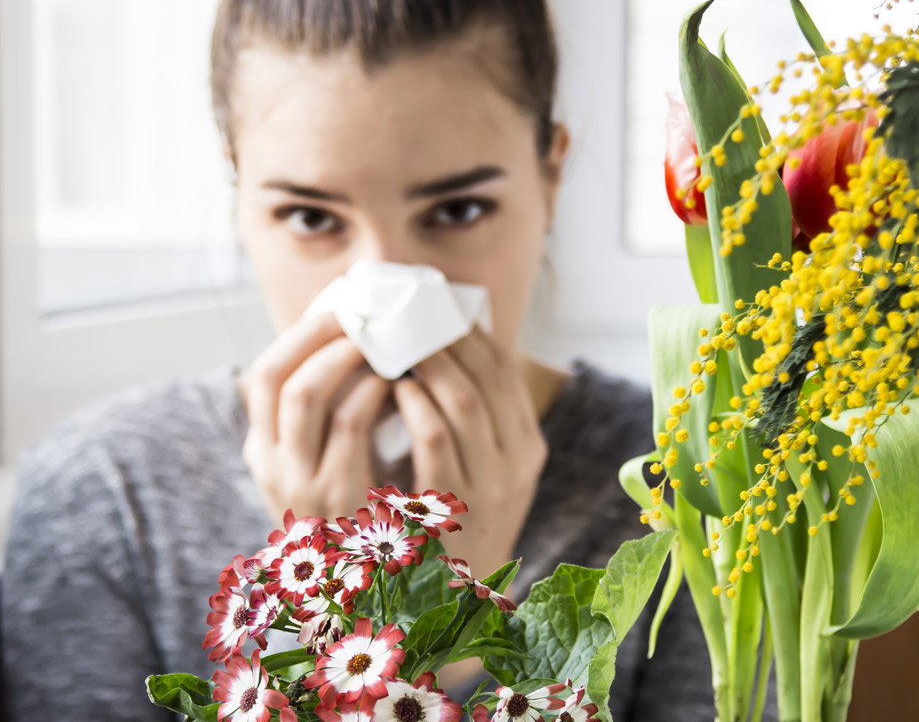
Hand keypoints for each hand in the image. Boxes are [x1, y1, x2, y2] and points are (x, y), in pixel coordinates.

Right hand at [238, 312, 391, 526]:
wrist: (375, 594)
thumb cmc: (363, 514)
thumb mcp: (325, 468)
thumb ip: (328, 420)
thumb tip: (355, 346)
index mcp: (265, 455)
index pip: (260, 377)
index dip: (298, 336)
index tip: (337, 309)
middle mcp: (273, 469)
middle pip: (280, 377)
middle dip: (323, 336)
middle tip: (364, 316)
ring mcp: (302, 486)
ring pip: (307, 395)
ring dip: (347, 357)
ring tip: (382, 341)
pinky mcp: (340, 499)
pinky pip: (350, 428)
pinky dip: (372, 394)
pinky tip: (397, 383)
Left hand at [393, 326, 547, 586]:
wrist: (445, 611)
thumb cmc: (449, 526)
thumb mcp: (477, 471)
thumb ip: (466, 418)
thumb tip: (434, 345)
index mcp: (526, 447)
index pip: (505, 370)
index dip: (469, 332)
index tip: (433, 307)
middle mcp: (516, 465)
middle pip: (488, 377)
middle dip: (443, 339)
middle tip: (405, 314)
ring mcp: (488, 489)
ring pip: (465, 402)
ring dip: (427, 365)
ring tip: (395, 343)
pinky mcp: (451, 510)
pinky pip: (435, 442)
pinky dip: (416, 407)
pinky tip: (393, 388)